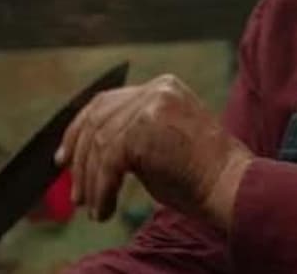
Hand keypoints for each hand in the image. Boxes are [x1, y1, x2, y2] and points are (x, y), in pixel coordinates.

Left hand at [54, 74, 253, 228]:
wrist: (232, 185)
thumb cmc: (202, 176)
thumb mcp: (161, 145)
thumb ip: (128, 139)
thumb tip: (88, 156)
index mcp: (162, 87)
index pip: (106, 103)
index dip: (79, 130)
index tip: (64, 157)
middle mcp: (156, 89)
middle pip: (97, 118)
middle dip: (78, 155)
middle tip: (72, 188)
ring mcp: (151, 104)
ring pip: (100, 143)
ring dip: (91, 181)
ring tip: (91, 206)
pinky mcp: (145, 127)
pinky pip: (108, 162)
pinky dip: (101, 189)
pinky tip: (104, 209)